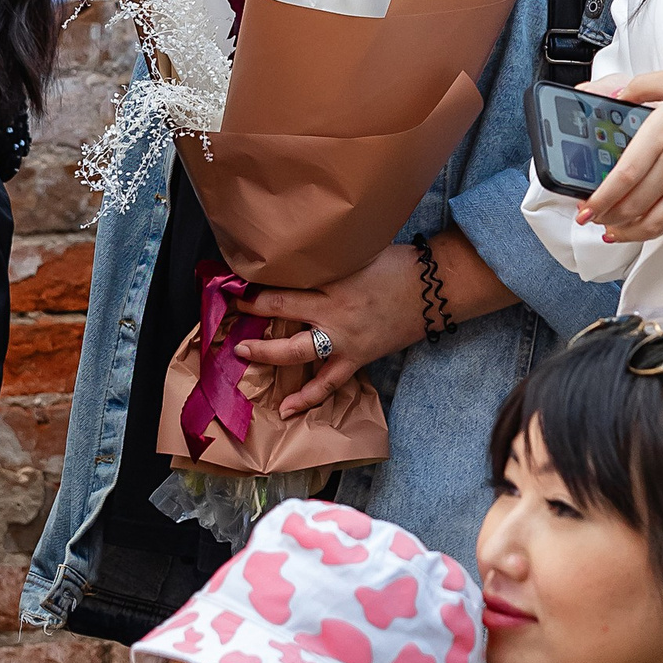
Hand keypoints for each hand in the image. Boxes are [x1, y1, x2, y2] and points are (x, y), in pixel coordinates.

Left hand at [234, 243, 427, 417]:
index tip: (235, 281)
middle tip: (227, 311)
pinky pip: (328, 383)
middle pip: (282, 310)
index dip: (257, 284)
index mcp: (334, 281)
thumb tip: (300, 256)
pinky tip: (286, 409)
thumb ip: (329, 260)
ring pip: (297, 351)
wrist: (435, 290)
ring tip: (242, 354)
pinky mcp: (357, 358)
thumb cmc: (399, 265)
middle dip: (251, 310)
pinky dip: (307, 398)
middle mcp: (334, 311)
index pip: (286, 282)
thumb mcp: (359, 253)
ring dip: (267, 353)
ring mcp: (345, 339)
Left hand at [580, 71, 662, 246]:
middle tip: (594, 220)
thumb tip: (614, 95)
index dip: (601, 198)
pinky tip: (654, 227)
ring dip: (630, 234)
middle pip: (634, 206)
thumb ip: (641, 86)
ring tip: (615, 232)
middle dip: (608, 219)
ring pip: (655, 224)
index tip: (585, 209)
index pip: (624, 176)